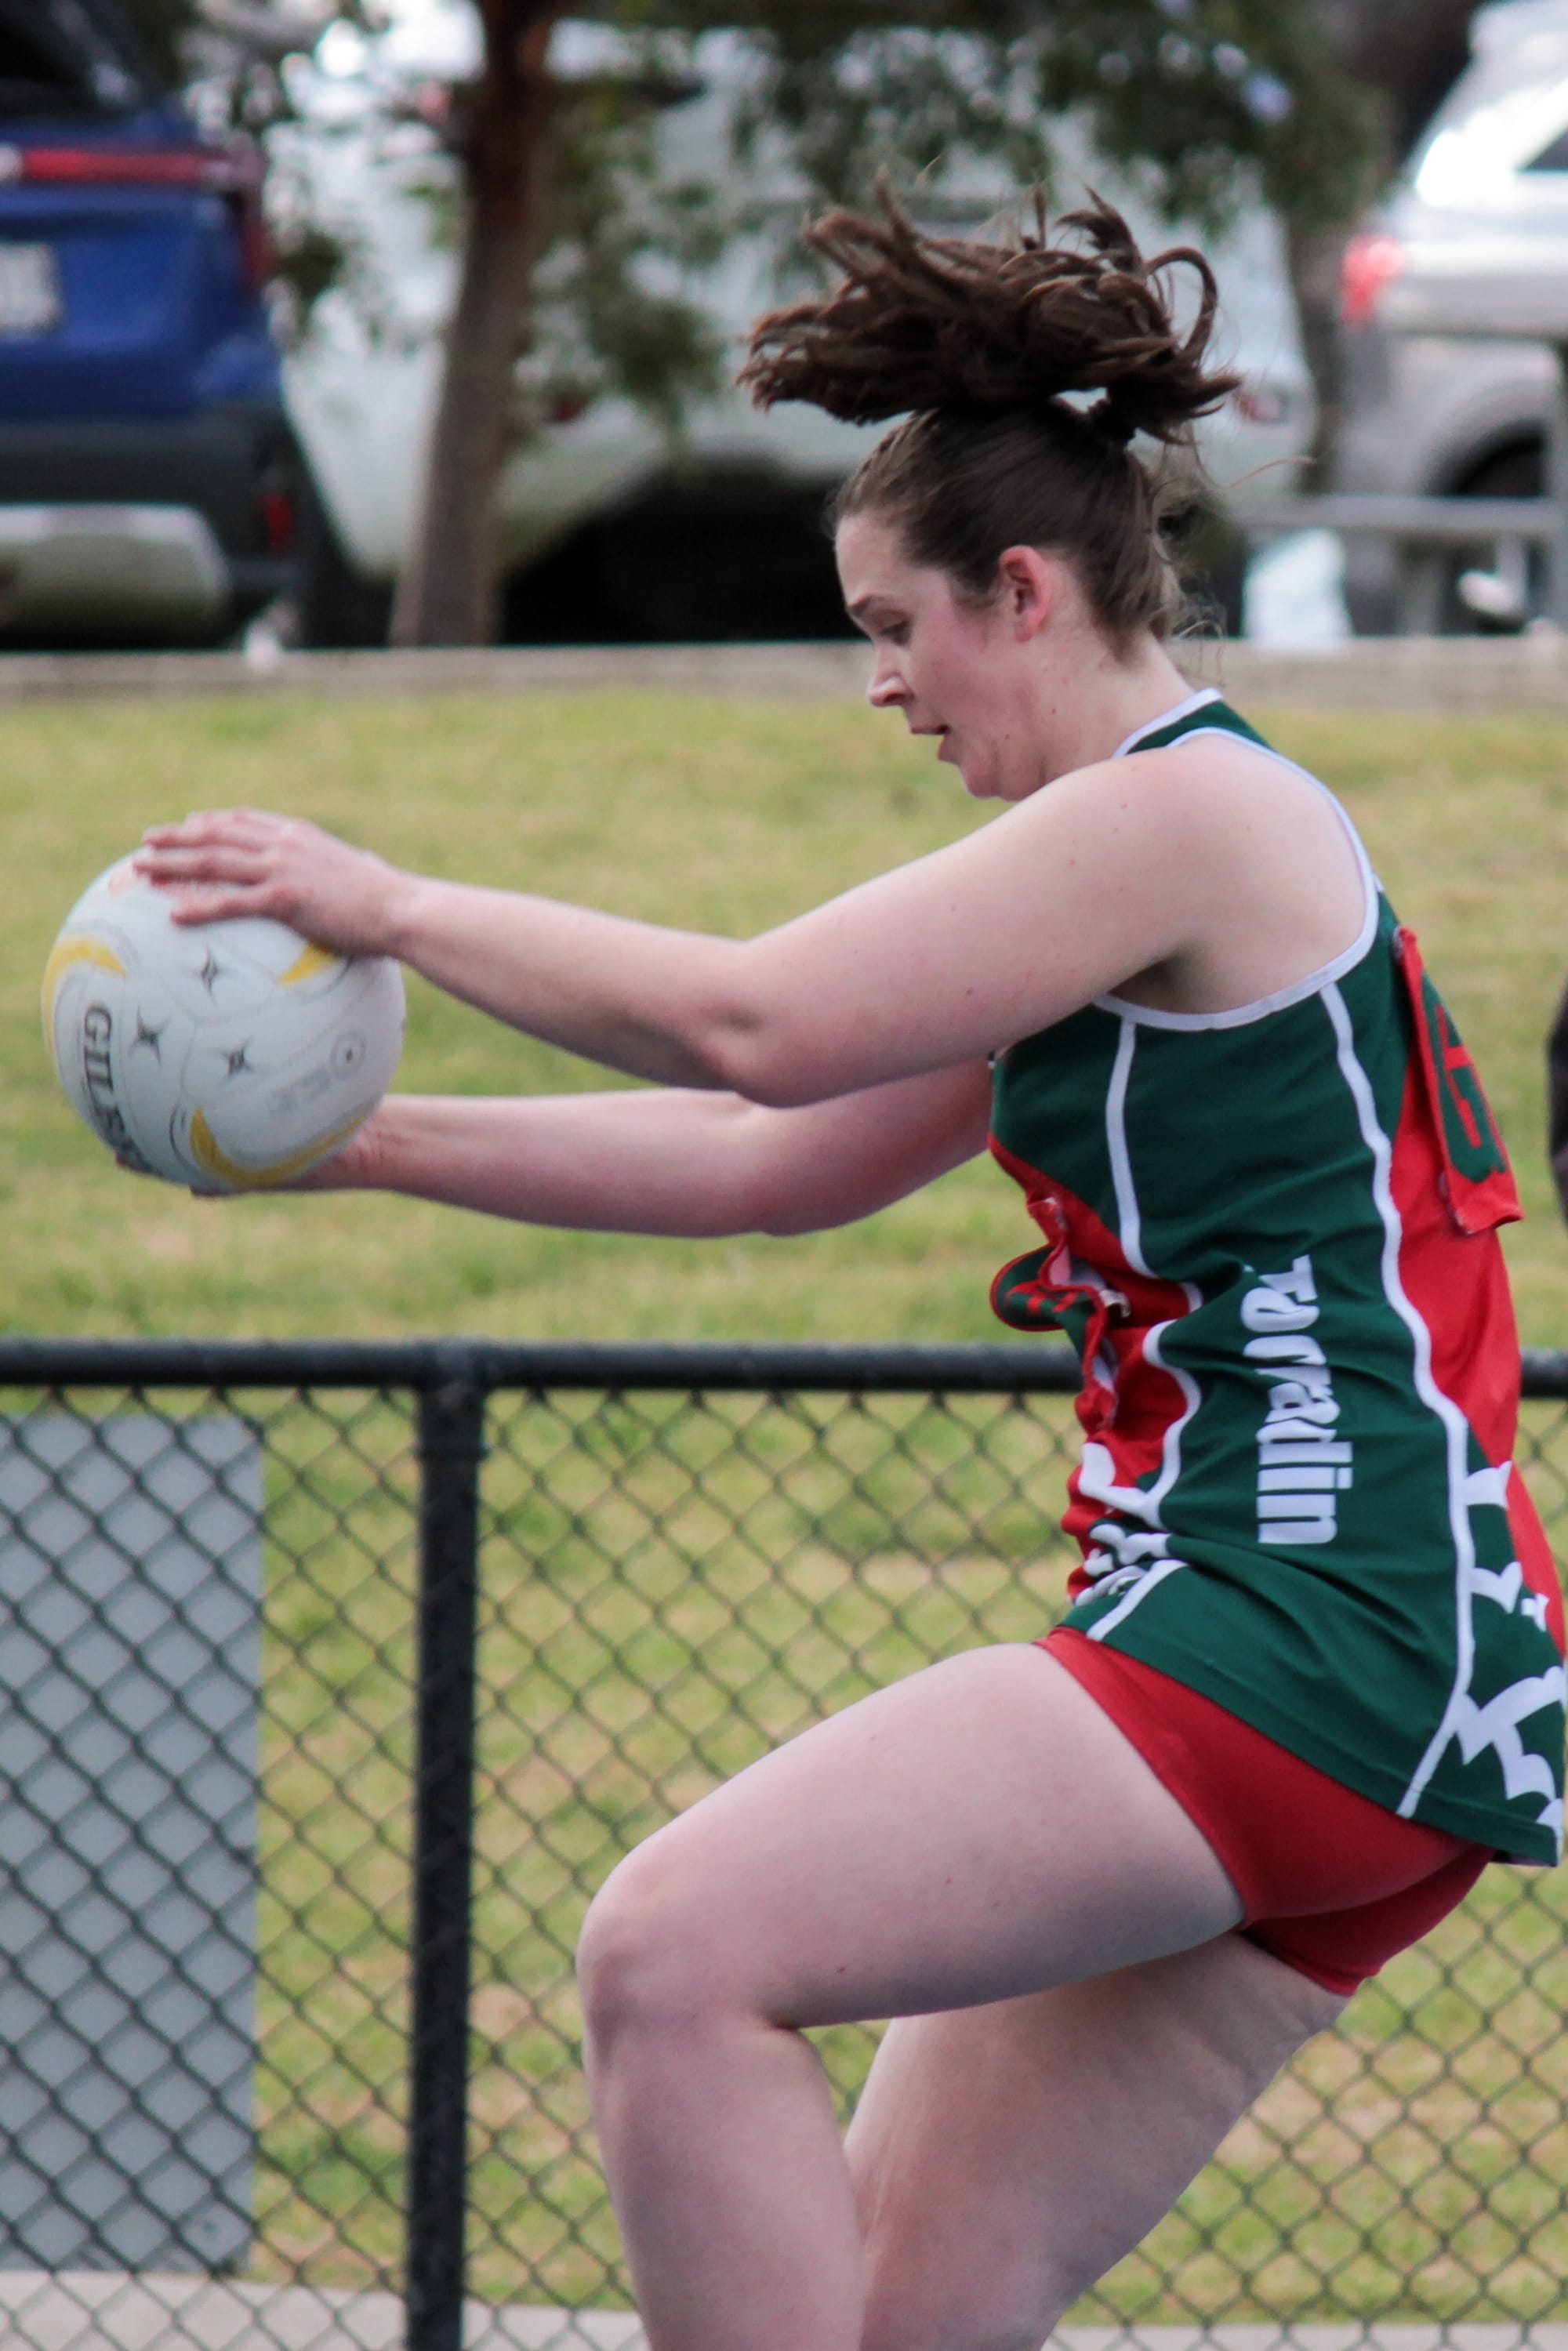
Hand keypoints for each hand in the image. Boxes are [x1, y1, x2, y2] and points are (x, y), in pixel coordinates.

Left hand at [134, 808, 413, 957]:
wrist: (402, 908)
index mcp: (299, 835)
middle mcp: (284, 844)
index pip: (244, 819)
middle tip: (146, 841)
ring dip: (173, 863)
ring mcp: (282, 869)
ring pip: (214, 860)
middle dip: (176, 836)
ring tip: (141, 869)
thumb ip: (356, 866)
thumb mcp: (365, 872)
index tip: (187, 824)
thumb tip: (366, 869)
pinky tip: (173, 914)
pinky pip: (230, 902)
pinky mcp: (284, 898)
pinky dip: (199, 906)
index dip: (210, 821)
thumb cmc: (390, 898)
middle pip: (217, 833)